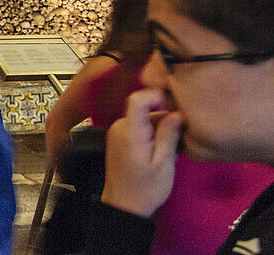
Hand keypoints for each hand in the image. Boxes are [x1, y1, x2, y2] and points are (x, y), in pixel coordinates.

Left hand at [101, 88, 182, 217]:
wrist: (124, 205)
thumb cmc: (146, 188)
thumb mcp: (163, 164)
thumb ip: (169, 135)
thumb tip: (178, 113)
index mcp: (129, 131)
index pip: (138, 99)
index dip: (157, 97)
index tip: (177, 108)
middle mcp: (120, 127)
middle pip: (146, 110)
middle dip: (167, 119)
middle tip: (183, 136)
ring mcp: (118, 132)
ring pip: (145, 119)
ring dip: (162, 129)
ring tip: (176, 147)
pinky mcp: (120, 139)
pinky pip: (140, 128)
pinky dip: (154, 135)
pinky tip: (165, 150)